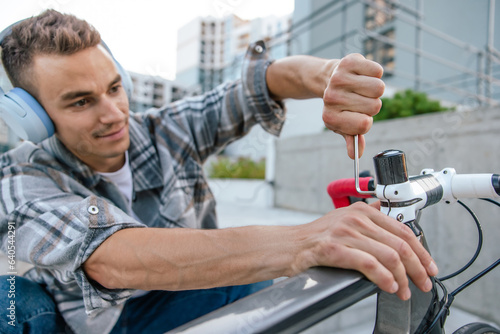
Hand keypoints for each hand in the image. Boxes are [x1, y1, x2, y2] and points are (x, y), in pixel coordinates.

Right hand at [302, 201, 437, 300]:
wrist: (289, 245)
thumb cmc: (316, 237)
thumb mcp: (343, 219)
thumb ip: (367, 217)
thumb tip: (388, 213)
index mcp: (362, 211)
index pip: (402, 229)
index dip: (421, 250)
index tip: (429, 265)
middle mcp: (356, 218)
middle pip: (400, 244)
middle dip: (417, 268)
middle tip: (423, 283)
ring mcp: (345, 233)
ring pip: (389, 255)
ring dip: (403, 278)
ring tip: (405, 290)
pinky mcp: (334, 249)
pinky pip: (369, 264)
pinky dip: (384, 278)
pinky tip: (389, 286)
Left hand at [322, 54, 384, 158]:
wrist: (328, 78)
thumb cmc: (341, 105)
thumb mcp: (343, 124)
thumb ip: (351, 138)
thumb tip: (355, 155)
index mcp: (330, 117)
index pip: (364, 125)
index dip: (367, 121)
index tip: (358, 116)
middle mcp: (332, 98)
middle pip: (375, 106)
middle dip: (371, 104)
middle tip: (359, 99)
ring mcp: (339, 79)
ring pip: (379, 88)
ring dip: (375, 89)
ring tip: (362, 88)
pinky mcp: (349, 61)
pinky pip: (377, 71)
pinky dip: (375, 73)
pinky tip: (362, 74)